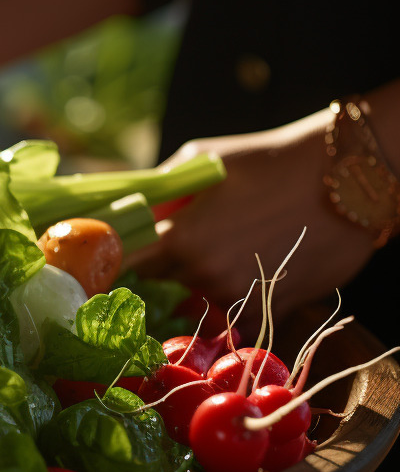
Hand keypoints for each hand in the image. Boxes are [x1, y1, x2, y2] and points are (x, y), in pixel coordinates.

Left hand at [131, 107, 377, 326]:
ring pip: (201, 293)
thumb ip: (158, 190)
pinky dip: (242, 291)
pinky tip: (261, 260)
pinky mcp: (271, 310)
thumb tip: (127, 208)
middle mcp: (205, 275)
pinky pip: (237, 309)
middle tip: (198, 232)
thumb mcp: (201, 161)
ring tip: (241, 239)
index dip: (123, 258)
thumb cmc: (269, 160)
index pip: (128, 265)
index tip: (124, 252)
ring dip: (209, 274)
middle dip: (171, 259)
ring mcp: (239, 298)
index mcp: (180, 239)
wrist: (347, 178)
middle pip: (164, 279)